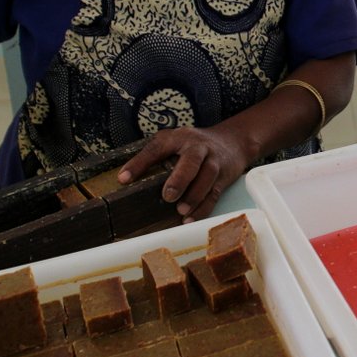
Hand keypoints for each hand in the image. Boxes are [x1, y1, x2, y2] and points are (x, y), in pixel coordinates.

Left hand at [117, 125, 250, 221]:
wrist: (233, 142)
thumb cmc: (194, 144)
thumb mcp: (173, 141)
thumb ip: (152, 155)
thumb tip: (123, 179)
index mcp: (179, 138)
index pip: (156, 148)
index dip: (139, 163)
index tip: (124, 179)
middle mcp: (198, 148)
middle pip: (191, 161)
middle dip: (180, 179)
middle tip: (168, 196)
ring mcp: (214, 162)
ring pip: (207, 178)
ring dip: (194, 196)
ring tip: (181, 212)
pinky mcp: (223, 178)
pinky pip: (214, 194)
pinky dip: (203, 208)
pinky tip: (191, 219)